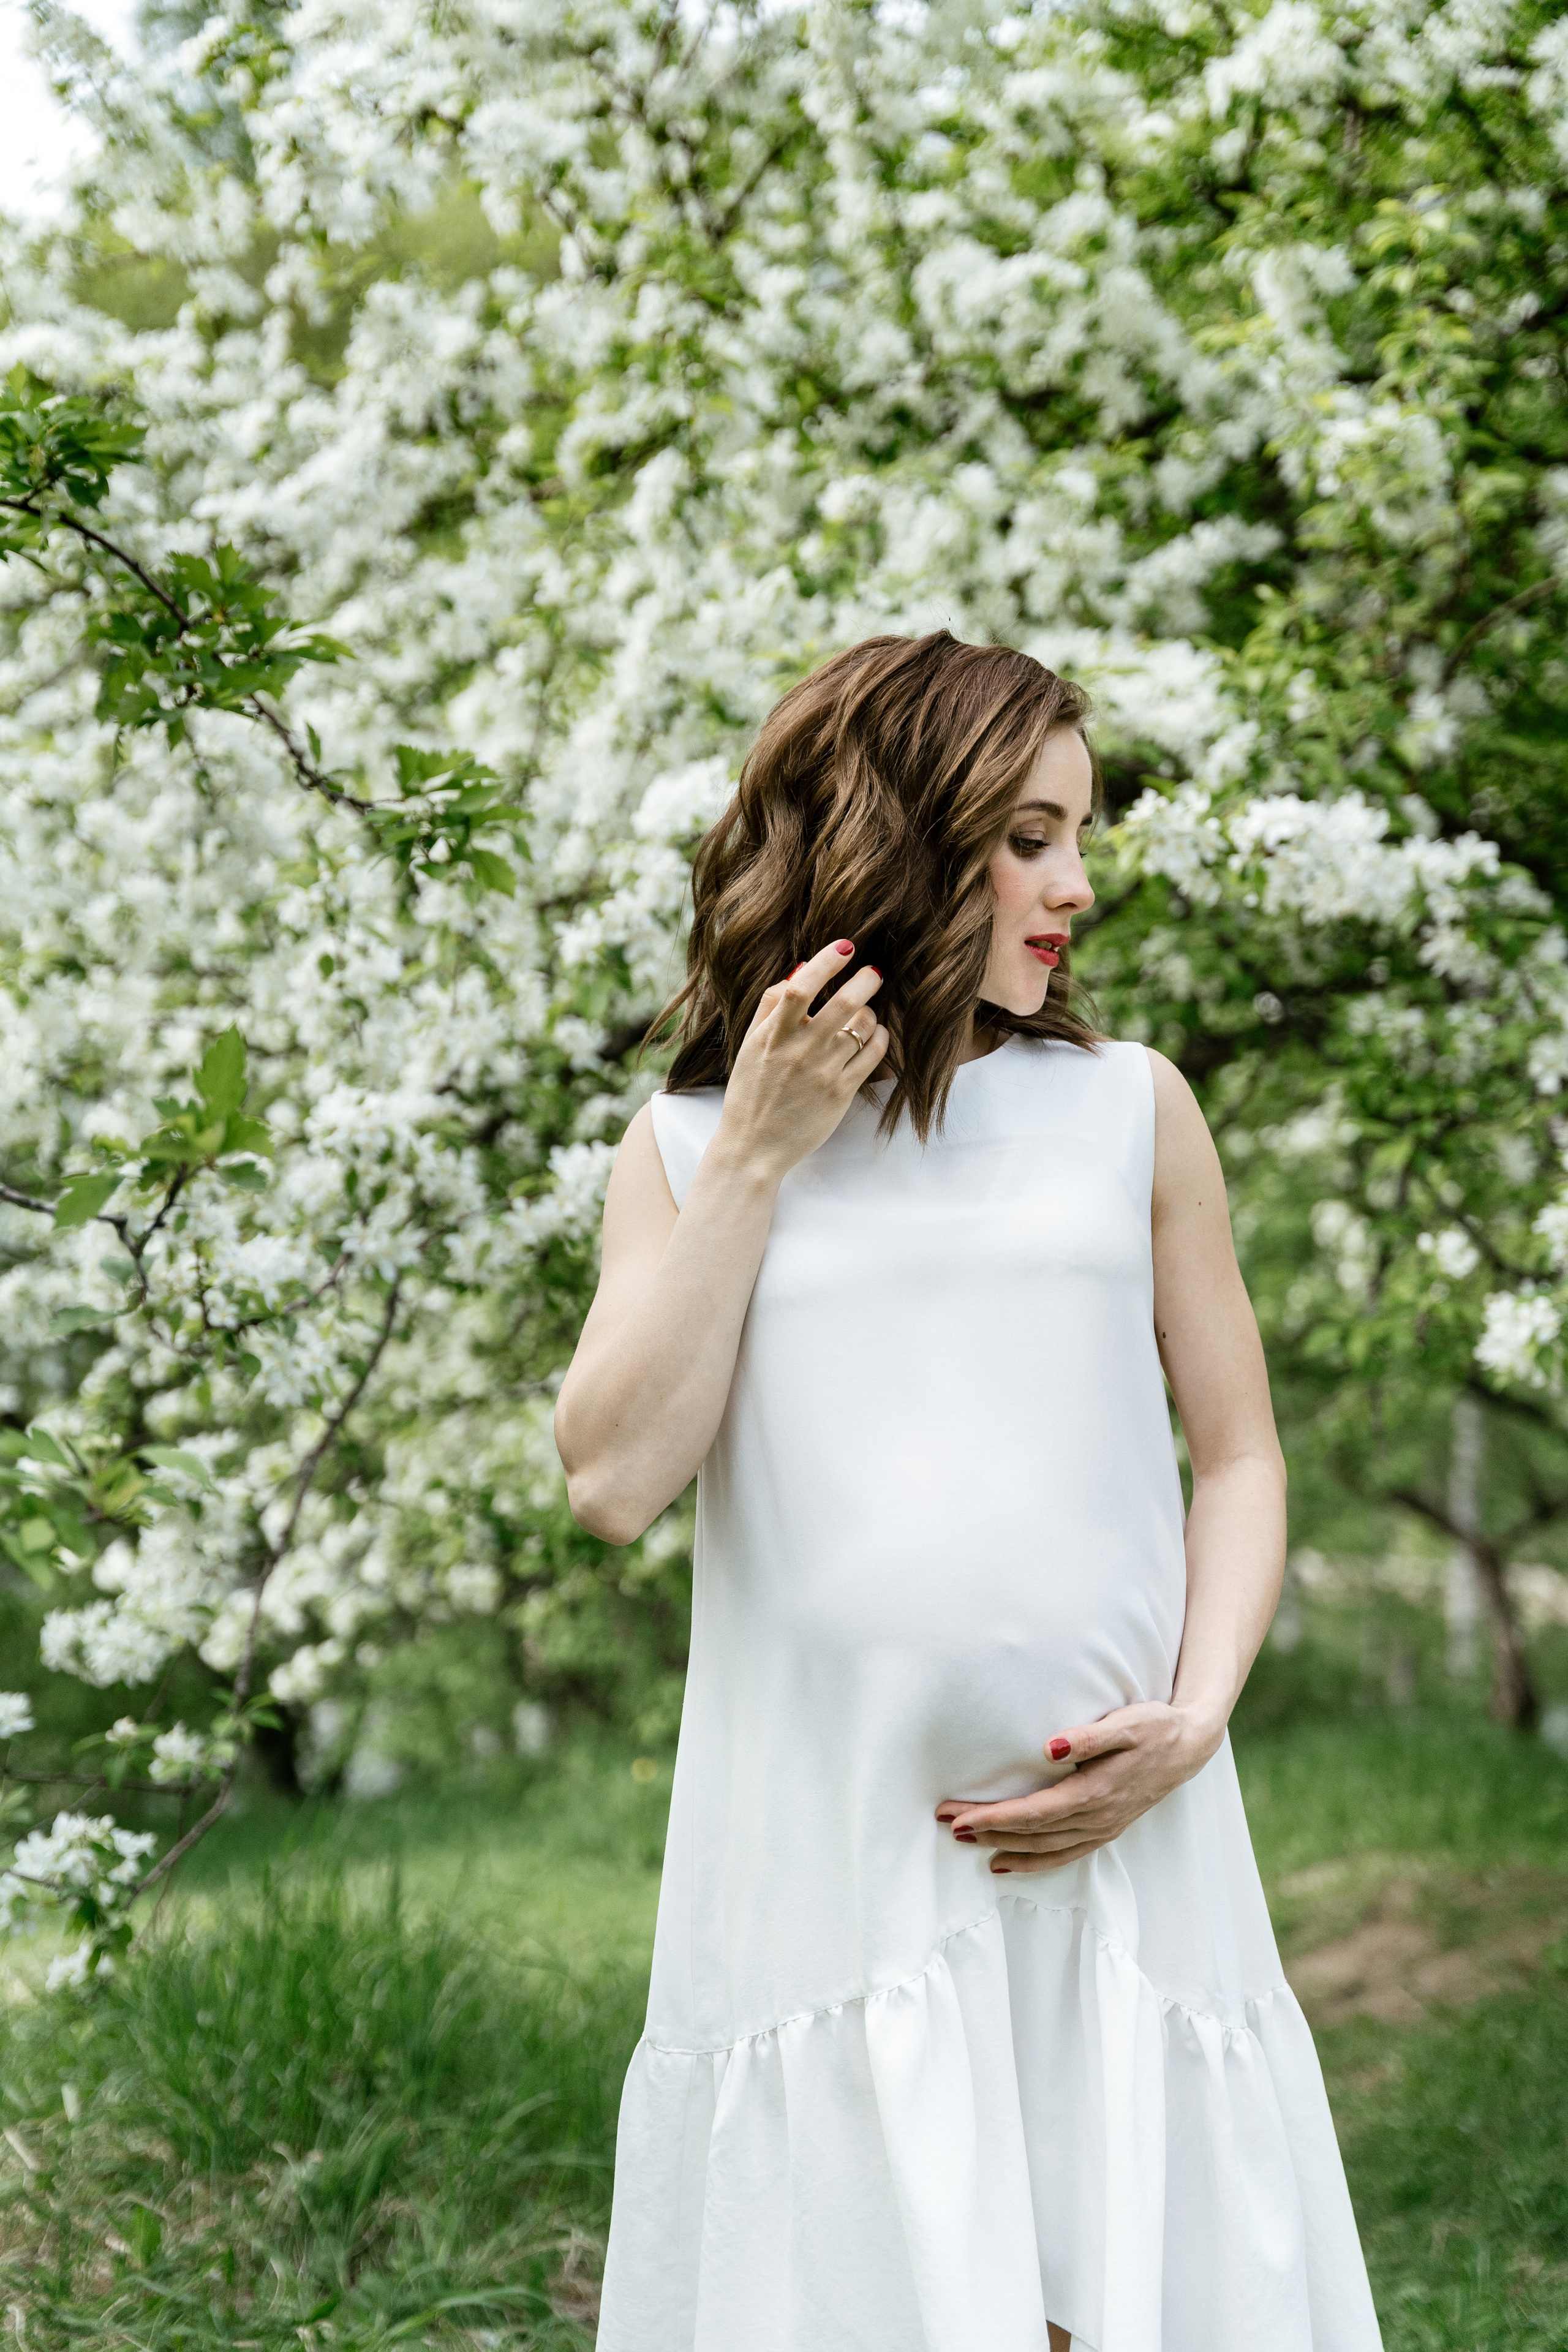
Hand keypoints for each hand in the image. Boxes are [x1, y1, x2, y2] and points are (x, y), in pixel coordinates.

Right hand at [713, 939, 887, 1181]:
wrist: (754, 1148)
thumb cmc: (750, 1092)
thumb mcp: (749, 1046)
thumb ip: (769, 1006)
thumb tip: (799, 970)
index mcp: (772, 1036)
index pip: (800, 988)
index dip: (826, 961)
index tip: (844, 946)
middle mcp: (799, 1051)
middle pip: (843, 1004)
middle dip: (865, 980)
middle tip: (873, 973)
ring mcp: (822, 1073)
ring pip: (862, 1027)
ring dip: (871, 1012)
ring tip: (866, 1013)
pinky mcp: (840, 1094)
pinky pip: (873, 1055)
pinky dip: (880, 1037)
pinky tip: (874, 1035)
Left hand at [934, 1702, 1223, 1873]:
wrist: (1190, 1746)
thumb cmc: (1154, 1728)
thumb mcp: (1126, 1723)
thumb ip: (1088, 1737)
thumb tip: (1049, 1747)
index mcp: (1096, 1792)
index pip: (1034, 1812)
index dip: (994, 1817)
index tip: (958, 1815)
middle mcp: (1097, 1817)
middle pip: (1031, 1832)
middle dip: (986, 1830)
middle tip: (946, 1823)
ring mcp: (1102, 1828)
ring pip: (1044, 1849)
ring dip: (1002, 1847)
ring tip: (964, 1842)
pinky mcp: (1105, 1830)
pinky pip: (1063, 1856)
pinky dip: (1031, 1864)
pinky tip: (1003, 1864)